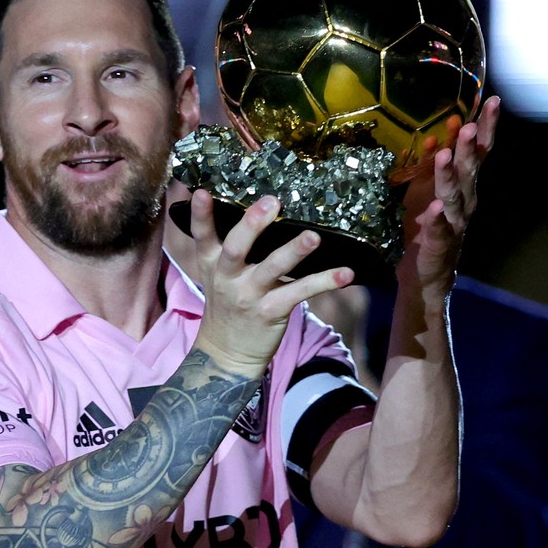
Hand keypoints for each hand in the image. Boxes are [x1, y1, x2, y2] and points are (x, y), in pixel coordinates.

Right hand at [186, 188, 353, 375]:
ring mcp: (249, 295)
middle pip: (236, 248)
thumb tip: (257, 210)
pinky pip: (301, 292)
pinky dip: (325, 281)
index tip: (202, 192)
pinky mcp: (272, 311)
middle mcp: (227, 278)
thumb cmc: (228, 305)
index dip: (201, 215)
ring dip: (294, 251)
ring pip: (272, 268)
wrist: (227, 354)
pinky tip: (346, 273)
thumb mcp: (218, 276)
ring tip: (313, 237)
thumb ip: (229, 248)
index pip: (202, 236)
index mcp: (212, 265)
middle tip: (271, 203)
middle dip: (252, 224)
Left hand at [397, 94, 500, 292]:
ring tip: (446, 155)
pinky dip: (437, 219)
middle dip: (468, 148)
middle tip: (468, 125)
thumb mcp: (430, 187)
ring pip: (454, 196)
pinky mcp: (439, 244)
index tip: (492, 101)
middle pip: (470, 170)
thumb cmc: (428, 225)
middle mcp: (465, 201)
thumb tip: (442, 129)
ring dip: (450, 176)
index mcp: (464, 185)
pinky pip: (439, 229)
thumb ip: (438, 161)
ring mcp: (454, 223)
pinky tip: (434, 209)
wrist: (426, 272)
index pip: (479, 152)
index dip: (486, 127)